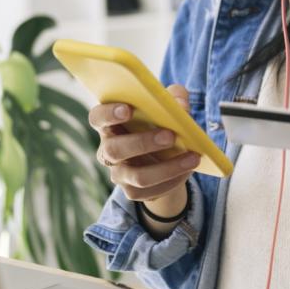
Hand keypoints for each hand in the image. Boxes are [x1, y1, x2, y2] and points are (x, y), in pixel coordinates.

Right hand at [87, 84, 199, 212]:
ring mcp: (118, 173)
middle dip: (143, 142)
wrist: (166, 158)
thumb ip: (175, 97)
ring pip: (137, 176)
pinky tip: (188, 170)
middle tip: (170, 135)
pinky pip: (150, 190)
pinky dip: (172, 180)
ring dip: (166, 167)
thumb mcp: (169, 105)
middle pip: (115, 149)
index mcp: (110, 123)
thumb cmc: (162, 123)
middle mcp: (108, 149)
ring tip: (191, 157)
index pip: (97, 117)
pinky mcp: (131, 191)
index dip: (108, 113)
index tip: (128, 109)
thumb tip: (181, 105)